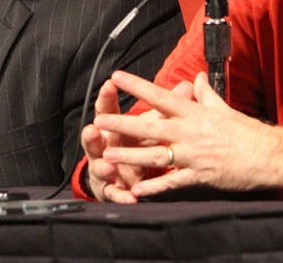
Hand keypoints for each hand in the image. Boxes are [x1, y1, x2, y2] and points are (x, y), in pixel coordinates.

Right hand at [81, 76, 194, 202]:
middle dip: (94, 134)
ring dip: (103, 166)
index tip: (110, 84)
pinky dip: (122, 195)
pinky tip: (130, 197)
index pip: (108, 109)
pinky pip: (116, 193)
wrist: (120, 175)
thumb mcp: (149, 123)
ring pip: (101, 167)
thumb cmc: (134, 142)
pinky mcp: (113, 189)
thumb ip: (164, 105)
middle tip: (93, 128)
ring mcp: (106, 169)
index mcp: (113, 128)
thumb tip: (189, 84)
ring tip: (106, 164)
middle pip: (97, 138)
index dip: (108, 96)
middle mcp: (105, 147)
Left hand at [93, 70, 282, 198]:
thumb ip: (205, 93)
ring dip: (130, 156)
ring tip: (108, 156)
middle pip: (151, 126)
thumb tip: (196, 77)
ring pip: (156, 155)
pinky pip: (173, 182)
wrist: (268, 154)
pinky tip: (136, 190)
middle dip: (123, 124)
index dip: (138, 86)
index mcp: (195, 112)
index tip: (117, 77)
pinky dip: (155, 187)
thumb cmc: (246, 130)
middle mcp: (190, 132)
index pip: (161, 96)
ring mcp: (193, 155)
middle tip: (100, 120)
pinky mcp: (199, 175)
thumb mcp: (223, 107)